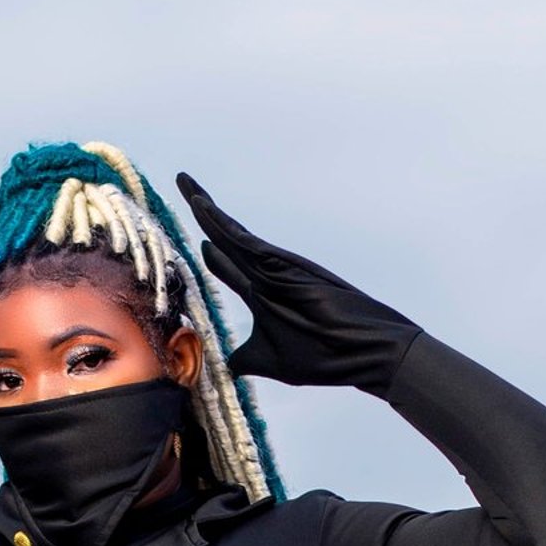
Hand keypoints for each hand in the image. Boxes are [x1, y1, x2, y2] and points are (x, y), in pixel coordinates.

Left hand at [177, 173, 420, 395]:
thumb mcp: (271, 362)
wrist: (363, 353)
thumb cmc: (324, 357)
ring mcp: (274, 267)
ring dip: (206, 207)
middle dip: (203, 210)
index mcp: (262, 292)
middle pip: (225, 237)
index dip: (208, 250)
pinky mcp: (283, 267)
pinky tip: (202, 207)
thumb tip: (227, 365)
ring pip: (232, 233)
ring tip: (184, 182)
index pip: (226, 264)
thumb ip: (246, 358)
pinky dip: (222, 224)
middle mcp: (266, 273)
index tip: (189, 235)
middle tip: (182, 181)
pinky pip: (244, 242)